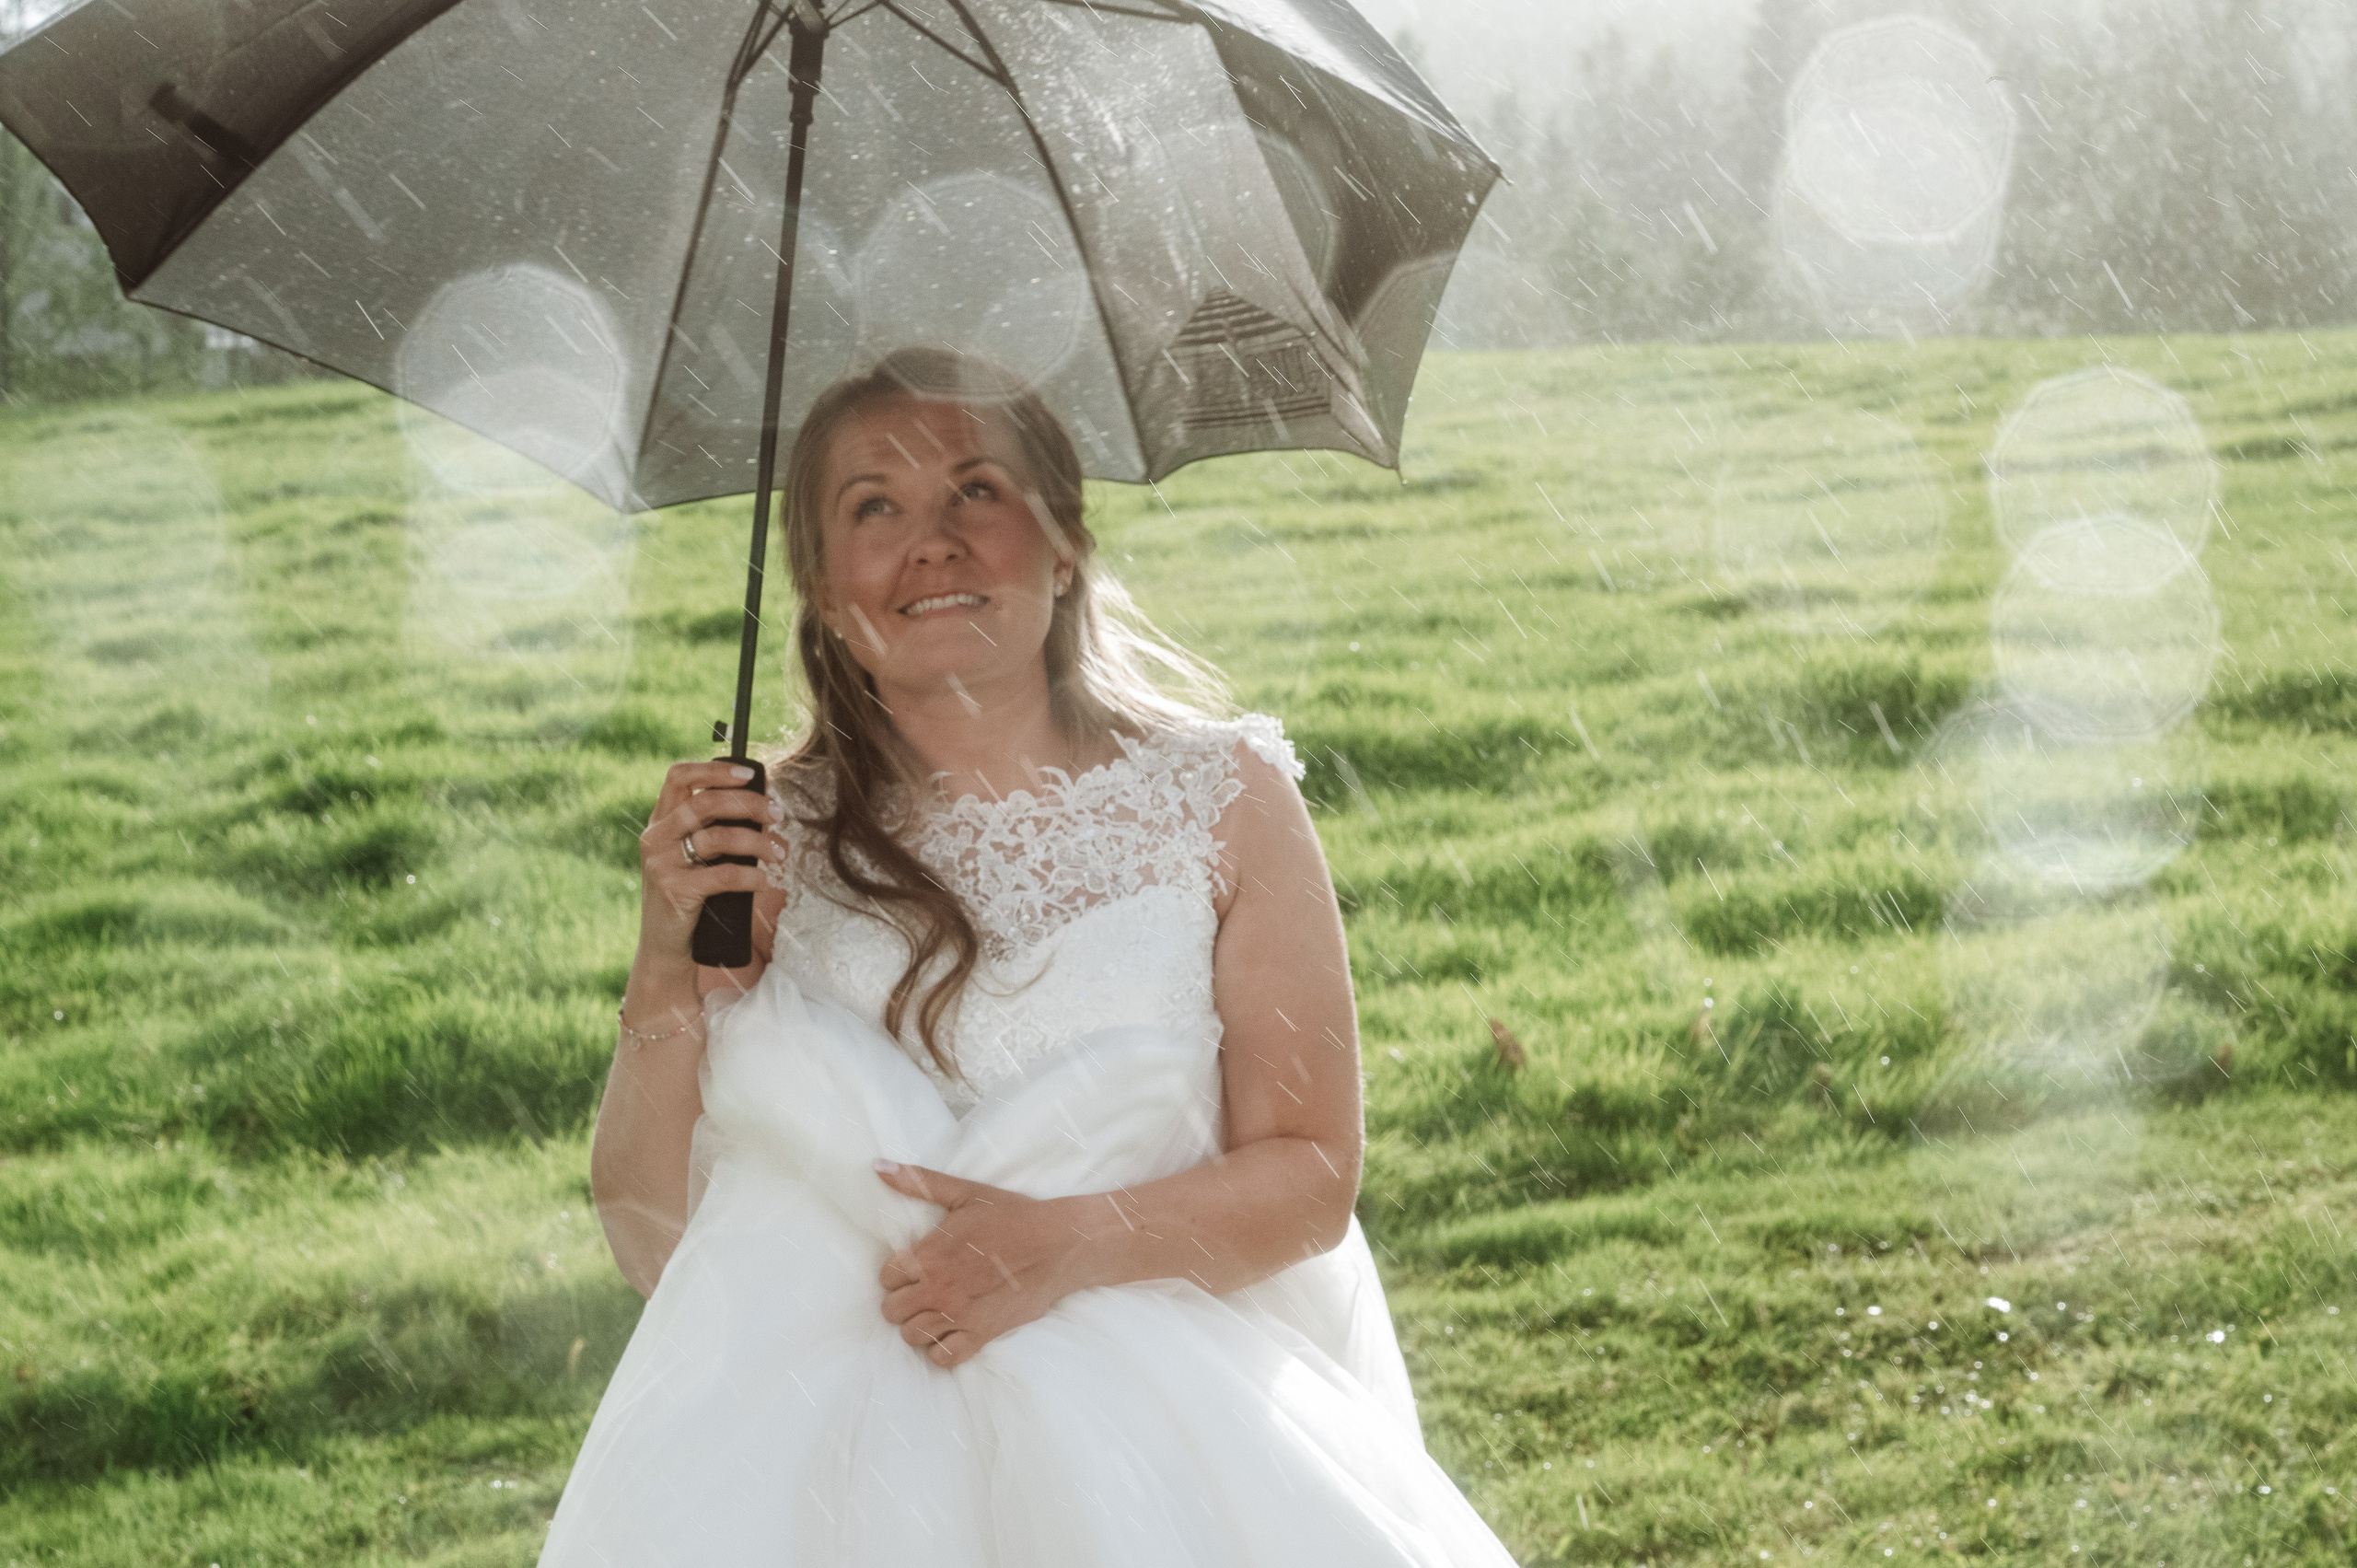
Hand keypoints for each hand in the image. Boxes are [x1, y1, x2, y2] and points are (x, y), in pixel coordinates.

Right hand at [636, 760, 781, 960]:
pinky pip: (724, 875)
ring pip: (719, 837)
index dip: (715, 769)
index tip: (749, 774)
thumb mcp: (691, 857)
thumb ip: (710, 829)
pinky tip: (764, 880)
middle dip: (750, 804)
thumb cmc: (689, 896)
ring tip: (778, 853)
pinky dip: (751, 876)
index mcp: (659, 821)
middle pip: (706, 801)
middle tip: (777, 815)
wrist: (665, 946)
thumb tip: (762, 806)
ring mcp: (662, 863)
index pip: (679, 776)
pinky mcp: (675, 890)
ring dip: (758, 842)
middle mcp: (655, 837)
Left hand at [874, 1161, 1086, 1369]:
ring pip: (912, 1336)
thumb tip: (878, 1166)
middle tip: (924, 1290)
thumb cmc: (1012, 1216)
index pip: (885, 1277)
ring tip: (936, 1312)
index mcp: (928, 1255)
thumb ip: (919, 1182)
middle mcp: (937, 1289)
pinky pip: (944, 1358)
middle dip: (903, 1301)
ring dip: (919, 1325)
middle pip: (892, 1311)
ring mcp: (958, 1316)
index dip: (897, 1273)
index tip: (914, 1268)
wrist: (1058, 1245)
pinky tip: (952, 1333)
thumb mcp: (965, 1193)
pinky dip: (942, 1350)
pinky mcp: (981, 1335)